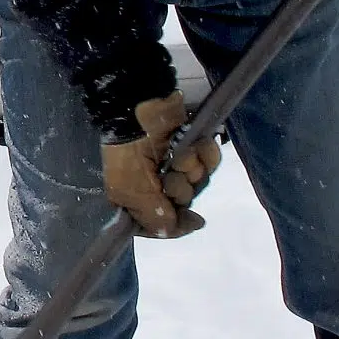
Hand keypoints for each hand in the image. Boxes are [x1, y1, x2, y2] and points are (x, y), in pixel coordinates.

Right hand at [100, 92, 219, 238]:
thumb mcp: (132, 191)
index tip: (194, 221)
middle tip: (169, 175)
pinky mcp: (191, 148)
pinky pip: (210, 162)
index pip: (160, 223)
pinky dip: (206, 154)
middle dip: (181, 189)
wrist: (140, 108)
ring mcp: (175, 166)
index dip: (178, 224)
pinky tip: (196, 145)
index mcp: (135, 198)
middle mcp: (156, 185)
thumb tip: (171, 230)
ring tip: (179, 154)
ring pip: (198, 182)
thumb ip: (154, 218)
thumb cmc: (129, 152)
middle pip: (183, 203)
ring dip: (191, 168)